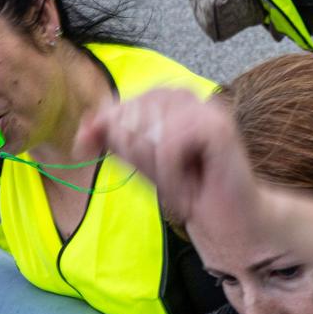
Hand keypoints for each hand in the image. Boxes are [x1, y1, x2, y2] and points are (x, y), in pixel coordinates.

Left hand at [76, 90, 270, 241]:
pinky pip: (168, 146)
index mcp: (166, 97)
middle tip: (163, 180)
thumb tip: (83, 128)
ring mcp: (204, 106)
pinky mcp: (217, 126)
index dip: (101, 128)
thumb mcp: (138, 161)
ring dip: (156, 170)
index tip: (86, 150)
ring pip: (147, 131)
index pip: (117, 103)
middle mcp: (185, 94)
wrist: (229, 219)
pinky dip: (170, 175)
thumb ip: (111, 139)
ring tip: (177, 185)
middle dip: (135, 156)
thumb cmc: (186, 187)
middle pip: (129, 116)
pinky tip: (187, 189)